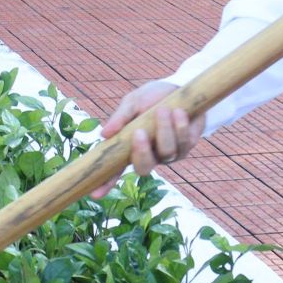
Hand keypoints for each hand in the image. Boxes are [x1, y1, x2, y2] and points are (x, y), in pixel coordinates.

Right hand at [88, 80, 201, 197]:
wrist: (179, 87)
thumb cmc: (151, 98)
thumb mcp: (132, 103)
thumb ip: (120, 118)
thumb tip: (104, 134)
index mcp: (131, 147)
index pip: (115, 170)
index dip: (106, 183)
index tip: (94, 195)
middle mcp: (150, 155)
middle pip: (144, 168)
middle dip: (142, 152)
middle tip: (139, 132)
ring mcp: (169, 153)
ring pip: (166, 152)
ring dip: (164, 130)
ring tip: (162, 109)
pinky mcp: (188, 146)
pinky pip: (184, 142)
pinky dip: (180, 126)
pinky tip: (179, 111)